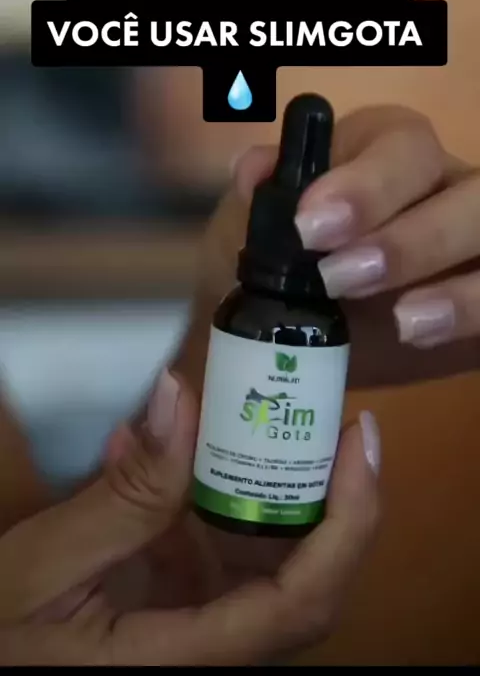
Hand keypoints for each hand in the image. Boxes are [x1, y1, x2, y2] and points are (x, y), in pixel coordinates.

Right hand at [0, 373, 378, 665]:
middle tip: (329, 422)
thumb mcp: (47, 565)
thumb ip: (122, 495)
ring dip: (273, 492)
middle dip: (333, 501)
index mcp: (188, 658)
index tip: (358, 442)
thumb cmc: (2, 635)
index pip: (301, 599)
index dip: (349, 521)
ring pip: (265, 568)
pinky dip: (201, 500)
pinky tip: (163, 454)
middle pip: (306, 586)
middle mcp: (211, 655)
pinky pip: (209, 557)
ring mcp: (193, 635)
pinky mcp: (169, 616)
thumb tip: (182, 399)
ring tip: (267, 422)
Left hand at [176, 104, 479, 392]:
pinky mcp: (479, 295)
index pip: (404, 148)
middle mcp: (446, 190)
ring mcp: (472, 246)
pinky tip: (424, 338)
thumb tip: (256, 170)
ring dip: (460, 289)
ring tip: (403, 324)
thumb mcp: (255, 230)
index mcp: (388, 156)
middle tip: (341, 280)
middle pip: (472, 196)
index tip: (311, 226)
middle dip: (413, 240)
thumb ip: (260, 198)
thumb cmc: (277, 266)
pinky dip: (473, 316)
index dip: (368, 185)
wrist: (287, 333)